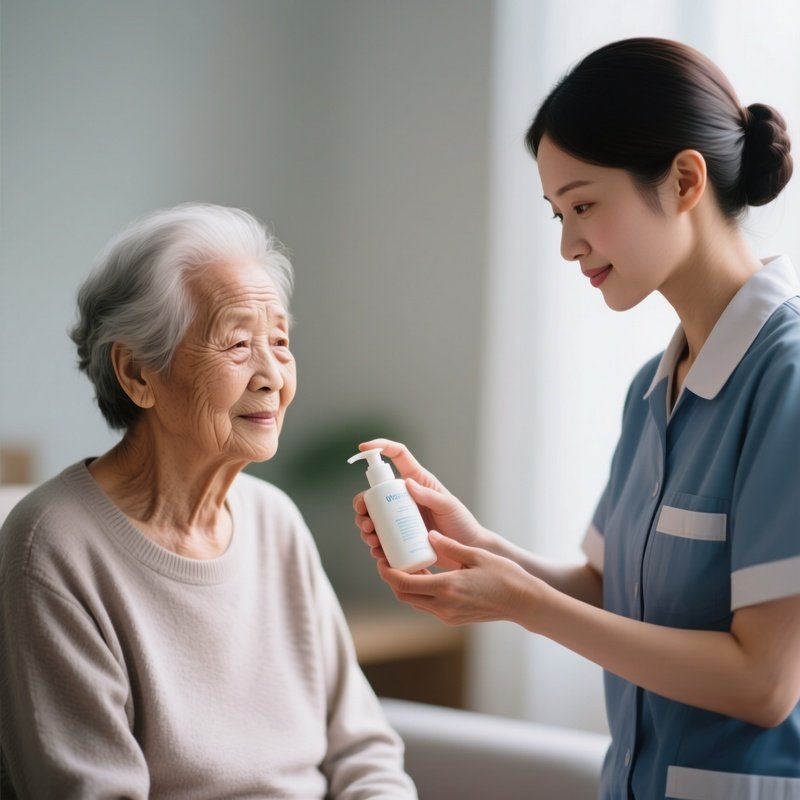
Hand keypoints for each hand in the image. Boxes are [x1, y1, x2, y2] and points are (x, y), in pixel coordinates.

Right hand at [352, 439, 488, 569]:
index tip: (362, 448)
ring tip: (372, 538)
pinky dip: (373, 544)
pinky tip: (377, 550)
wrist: (465, 553)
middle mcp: (404, 497)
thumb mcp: (448, 506)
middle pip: (374, 493)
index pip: (397, 456)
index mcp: (416, 481)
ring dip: (364, 526)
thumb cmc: (462, 523)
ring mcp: (399, 518)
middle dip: (362, 504)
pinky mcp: (399, 537)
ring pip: (372, 516)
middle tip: (365, 519)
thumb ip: (430, 495)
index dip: (380, 447)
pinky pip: (379, 539)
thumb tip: (407, 483)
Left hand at [377, 531, 542, 625]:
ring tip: (408, 565)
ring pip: (414, 602)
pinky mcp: (453, 618)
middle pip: (403, 595)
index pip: (403, 583)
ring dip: (406, 586)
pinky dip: (421, 592)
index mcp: (446, 588)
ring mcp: (448, 615)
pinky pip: (428, 606)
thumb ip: (449, 546)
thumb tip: (428, 536)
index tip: (382, 558)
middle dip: (392, 579)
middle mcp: (443, 605)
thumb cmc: (504, 576)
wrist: (523, 602)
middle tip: (390, 560)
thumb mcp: (475, 555)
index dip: (387, 572)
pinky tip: (426, 575)